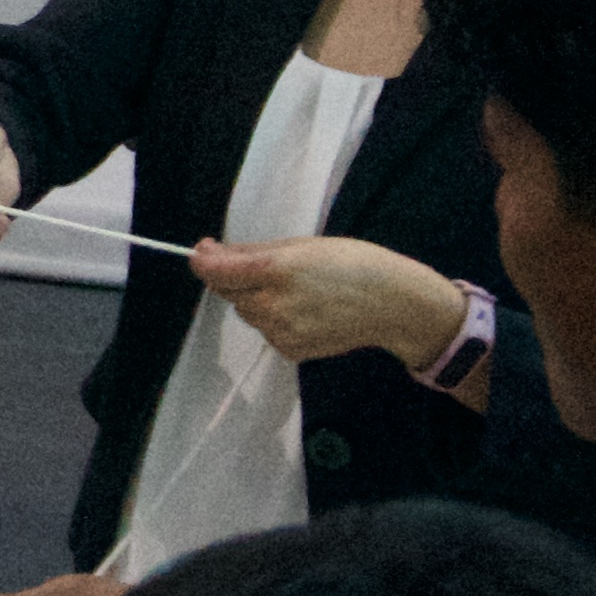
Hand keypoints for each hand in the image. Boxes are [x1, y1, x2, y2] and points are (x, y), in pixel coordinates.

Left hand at [189, 233, 465, 367]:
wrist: (392, 303)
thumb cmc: (352, 263)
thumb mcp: (300, 245)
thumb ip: (248, 252)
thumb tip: (206, 254)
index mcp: (274, 271)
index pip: (214, 271)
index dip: (203, 260)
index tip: (204, 251)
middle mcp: (273, 305)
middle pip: (230, 293)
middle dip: (240, 280)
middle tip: (277, 268)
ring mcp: (281, 332)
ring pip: (248, 313)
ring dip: (260, 300)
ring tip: (300, 290)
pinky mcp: (290, 350)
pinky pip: (268, 331)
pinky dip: (278, 320)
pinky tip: (308, 311)